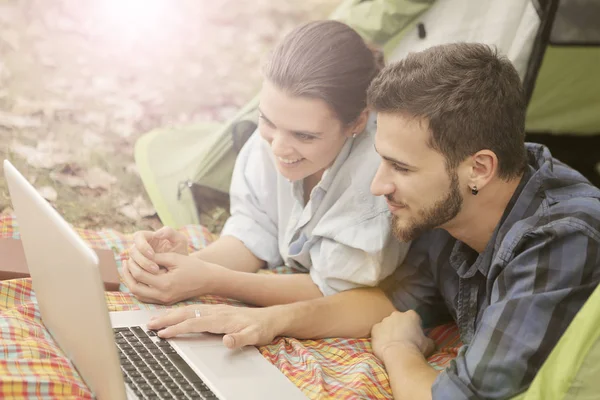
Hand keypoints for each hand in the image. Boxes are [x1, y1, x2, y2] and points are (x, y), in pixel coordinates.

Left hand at [123, 252, 223, 304]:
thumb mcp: (175, 258)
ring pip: (139, 295)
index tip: (130, 256)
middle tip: (125, 263)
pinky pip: (146, 298)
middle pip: (135, 288)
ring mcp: (164, 300)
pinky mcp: (165, 302)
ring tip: (129, 270)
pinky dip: (139, 288)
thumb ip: (157, 257)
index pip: (140, 275)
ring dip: (131, 282)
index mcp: (165, 283)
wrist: (207, 280)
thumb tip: (140, 256)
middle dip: (127, 275)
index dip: (132, 264)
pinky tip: (138, 278)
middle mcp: (163, 295)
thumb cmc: (194, 267)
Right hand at [126, 226, 188, 274]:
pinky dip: (140, 276)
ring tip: (156, 273)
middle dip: (143, 260)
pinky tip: (150, 280)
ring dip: (142, 269)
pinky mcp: (138, 270)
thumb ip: (170, 232)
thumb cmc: (180, 251)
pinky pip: (133, 273)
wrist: (181, 267)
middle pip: (133, 251)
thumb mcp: (179, 240)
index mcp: (147, 237)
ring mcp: (137, 259)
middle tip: (155, 268)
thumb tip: (156, 234)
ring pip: (131, 263)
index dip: (142, 246)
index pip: (138, 237)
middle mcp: (139, 247)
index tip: (152, 254)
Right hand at [146, 304, 280, 348]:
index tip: (163, 335)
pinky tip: (172, 316)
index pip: (195, 322)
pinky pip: (192, 310)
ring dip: (170, 315)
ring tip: (154, 320)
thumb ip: (240, 339)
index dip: (178, 328)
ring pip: (187, 310)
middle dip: (167, 319)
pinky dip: (179, 312)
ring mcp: (214, 310)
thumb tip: (227, 341)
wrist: (271, 317)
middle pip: (186, 313)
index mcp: (221, 318)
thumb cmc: (262, 328)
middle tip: (149, 325)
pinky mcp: (215, 311)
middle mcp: (215, 312)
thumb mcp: (255, 336)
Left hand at [371, 310, 434, 360]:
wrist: (399, 355)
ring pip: (387, 325)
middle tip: (403, 339)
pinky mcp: (375, 328)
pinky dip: (380, 337)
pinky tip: (384, 346)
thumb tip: (429, 341)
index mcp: (411, 315)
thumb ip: (428, 339)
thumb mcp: (429, 344)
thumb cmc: (416, 348)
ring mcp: (384, 320)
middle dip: (400, 327)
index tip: (414, 335)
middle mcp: (397, 314)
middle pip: (398, 319)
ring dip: (389, 331)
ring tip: (393, 344)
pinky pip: (377, 331)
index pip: (413, 317)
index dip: (414, 326)